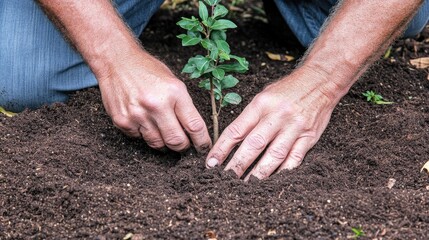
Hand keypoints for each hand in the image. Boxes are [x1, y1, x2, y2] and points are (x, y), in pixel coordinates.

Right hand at [98, 51, 211, 152]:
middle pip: (177, 141)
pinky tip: (142, 120)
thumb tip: (193, 131)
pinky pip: (139, 138)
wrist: (116, 60)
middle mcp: (157, 105)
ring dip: (163, 142)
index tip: (203, 146)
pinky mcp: (122, 121)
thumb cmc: (147, 70)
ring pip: (158, 144)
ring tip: (161, 129)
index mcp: (174, 92)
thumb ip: (183, 106)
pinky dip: (143, 134)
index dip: (202, 141)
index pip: (194, 126)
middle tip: (183, 144)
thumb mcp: (172, 82)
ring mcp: (138, 114)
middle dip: (183, 146)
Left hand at [205, 67, 339, 179]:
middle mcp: (277, 116)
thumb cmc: (287, 90)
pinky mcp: (309, 137)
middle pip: (254, 144)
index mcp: (261, 104)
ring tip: (247, 185)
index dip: (222, 148)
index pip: (237, 129)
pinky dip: (283, 172)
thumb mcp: (263, 96)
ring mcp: (295, 127)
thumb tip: (231, 142)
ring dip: (259, 173)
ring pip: (274, 155)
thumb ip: (249, 117)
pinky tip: (272, 181)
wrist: (320, 81)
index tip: (211, 163)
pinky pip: (295, 159)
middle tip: (225, 180)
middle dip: (238, 164)